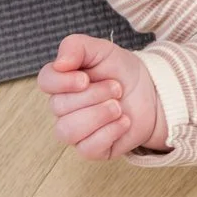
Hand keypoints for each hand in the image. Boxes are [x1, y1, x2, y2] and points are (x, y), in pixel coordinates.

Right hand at [36, 33, 169, 157]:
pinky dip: (109, 133)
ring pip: (68, 131)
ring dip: (99, 115)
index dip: (63, 82)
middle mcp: (63, 107)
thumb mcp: (102, 50)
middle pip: (60, 106)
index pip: (45, 81)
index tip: (85, 78)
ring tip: (118, 107)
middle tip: (117, 88)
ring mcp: (75, 130)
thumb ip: (76, 47)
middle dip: (94, 95)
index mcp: (62, 81)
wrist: (151, 93)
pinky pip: (87, 148)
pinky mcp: (90, 149)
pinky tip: (123, 122)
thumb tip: (59, 63)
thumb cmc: (121, 71)